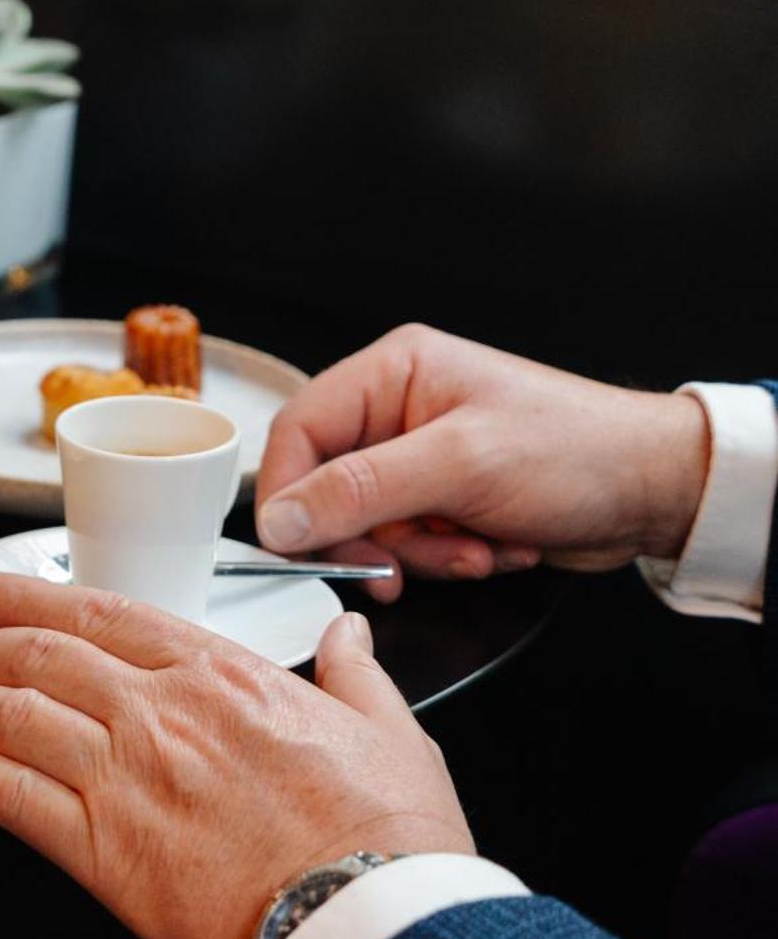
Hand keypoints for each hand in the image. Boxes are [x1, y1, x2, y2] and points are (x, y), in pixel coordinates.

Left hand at [0, 573, 471, 938]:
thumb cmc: (387, 842)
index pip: (101, 612)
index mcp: (222, 676)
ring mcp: (125, 778)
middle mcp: (160, 713)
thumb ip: (358, 675)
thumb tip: (352, 635)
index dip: (29, 595)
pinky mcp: (103, 852)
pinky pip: (10, 796)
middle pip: (41, 655)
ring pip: (13, 715)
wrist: (373, 928)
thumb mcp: (391, 734)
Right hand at [255, 324, 709, 598]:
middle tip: (396, 565)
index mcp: (391, 373)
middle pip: (327, 486)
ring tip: (472, 548)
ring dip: (416, 552)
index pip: (298, 431)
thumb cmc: (579, 451)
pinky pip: (406, 542)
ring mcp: (418, 456)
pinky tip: (488, 546)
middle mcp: (396, 410)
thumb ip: (359, 491)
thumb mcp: (459, 466)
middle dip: (369, 535)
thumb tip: (282, 517)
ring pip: (366, 524)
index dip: (288, 493)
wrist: (657, 490)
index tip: (293, 544)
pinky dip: (442, 557)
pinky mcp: (441, 497)